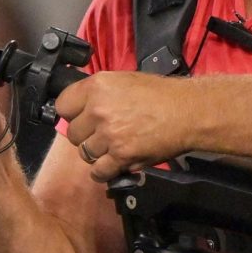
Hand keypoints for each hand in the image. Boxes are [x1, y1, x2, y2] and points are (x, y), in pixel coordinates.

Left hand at [55, 71, 192, 179]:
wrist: (188, 112)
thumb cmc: (161, 95)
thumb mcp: (123, 81)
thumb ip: (98, 93)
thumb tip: (80, 104)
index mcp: (96, 87)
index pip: (63, 105)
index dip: (72, 114)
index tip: (80, 117)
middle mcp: (98, 110)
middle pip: (73, 133)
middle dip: (86, 136)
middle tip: (102, 134)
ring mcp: (109, 134)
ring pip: (85, 153)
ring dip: (97, 153)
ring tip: (112, 148)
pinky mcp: (122, 155)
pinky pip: (99, 171)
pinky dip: (103, 172)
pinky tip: (111, 165)